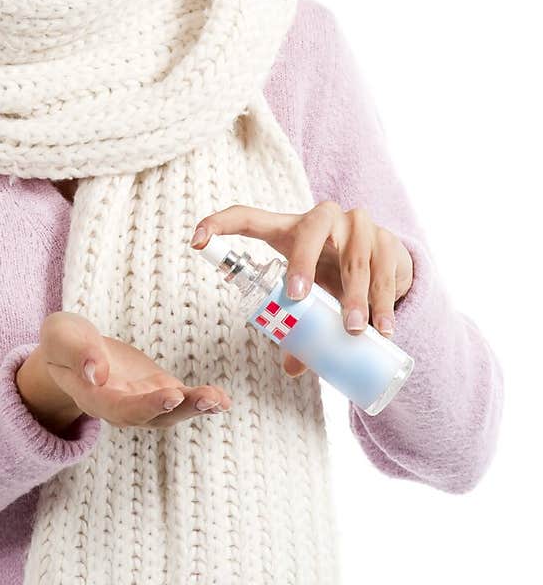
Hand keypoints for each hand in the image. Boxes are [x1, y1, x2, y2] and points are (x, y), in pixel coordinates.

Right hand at [34, 311, 231, 427]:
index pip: (121, 408)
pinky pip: (182, 399)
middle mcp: (121, 407)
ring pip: (172, 410)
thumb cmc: (64, 342)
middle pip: (153, 416)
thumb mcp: (60, 337)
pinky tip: (223, 401)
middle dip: (182, 409)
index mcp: (94, 398)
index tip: (171, 395)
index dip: (147, 405)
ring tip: (219, 400)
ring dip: (196, 407)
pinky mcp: (158, 389)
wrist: (73, 350)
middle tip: (207, 399)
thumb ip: (75, 353)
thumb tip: (96, 371)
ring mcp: (143, 400)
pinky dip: (202, 401)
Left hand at [190, 201, 413, 378]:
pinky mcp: (388, 240)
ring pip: (354, 256)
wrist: (385, 261)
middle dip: (304, 262)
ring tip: (351, 329)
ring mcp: (358, 226)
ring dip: (354, 293)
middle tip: (298, 298)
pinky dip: (384, 301)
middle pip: (310, 229)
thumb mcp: (312, 295)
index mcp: (289, 229)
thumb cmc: (331, 275)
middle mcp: (323, 219)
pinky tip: (383, 329)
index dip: (219, 224)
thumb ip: (300, 324)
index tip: (195, 240)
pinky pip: (386, 268)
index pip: (248, 217)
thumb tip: (293, 367)